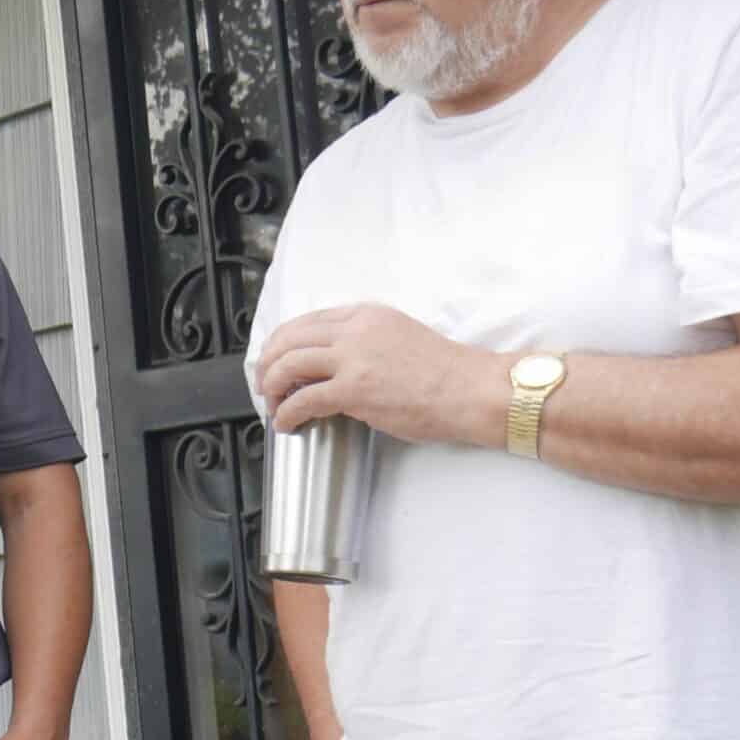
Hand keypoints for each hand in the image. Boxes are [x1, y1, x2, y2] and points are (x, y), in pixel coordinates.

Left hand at [256, 304, 506, 446]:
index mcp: (366, 316)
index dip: (281, 344)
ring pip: (287, 365)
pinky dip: (286, 413)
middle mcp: (355, 330)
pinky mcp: (354, 389)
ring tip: (273, 406)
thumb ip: (362, 344)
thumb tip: (331, 366)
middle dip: (267, 364)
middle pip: (287, 340)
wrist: (474, 390)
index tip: (275, 361)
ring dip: (271, 388)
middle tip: (264, 385)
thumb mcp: (398, 338)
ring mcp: (353, 358)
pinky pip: (302, 400)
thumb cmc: (447, 373)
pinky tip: (287, 424)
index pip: (305, 322)